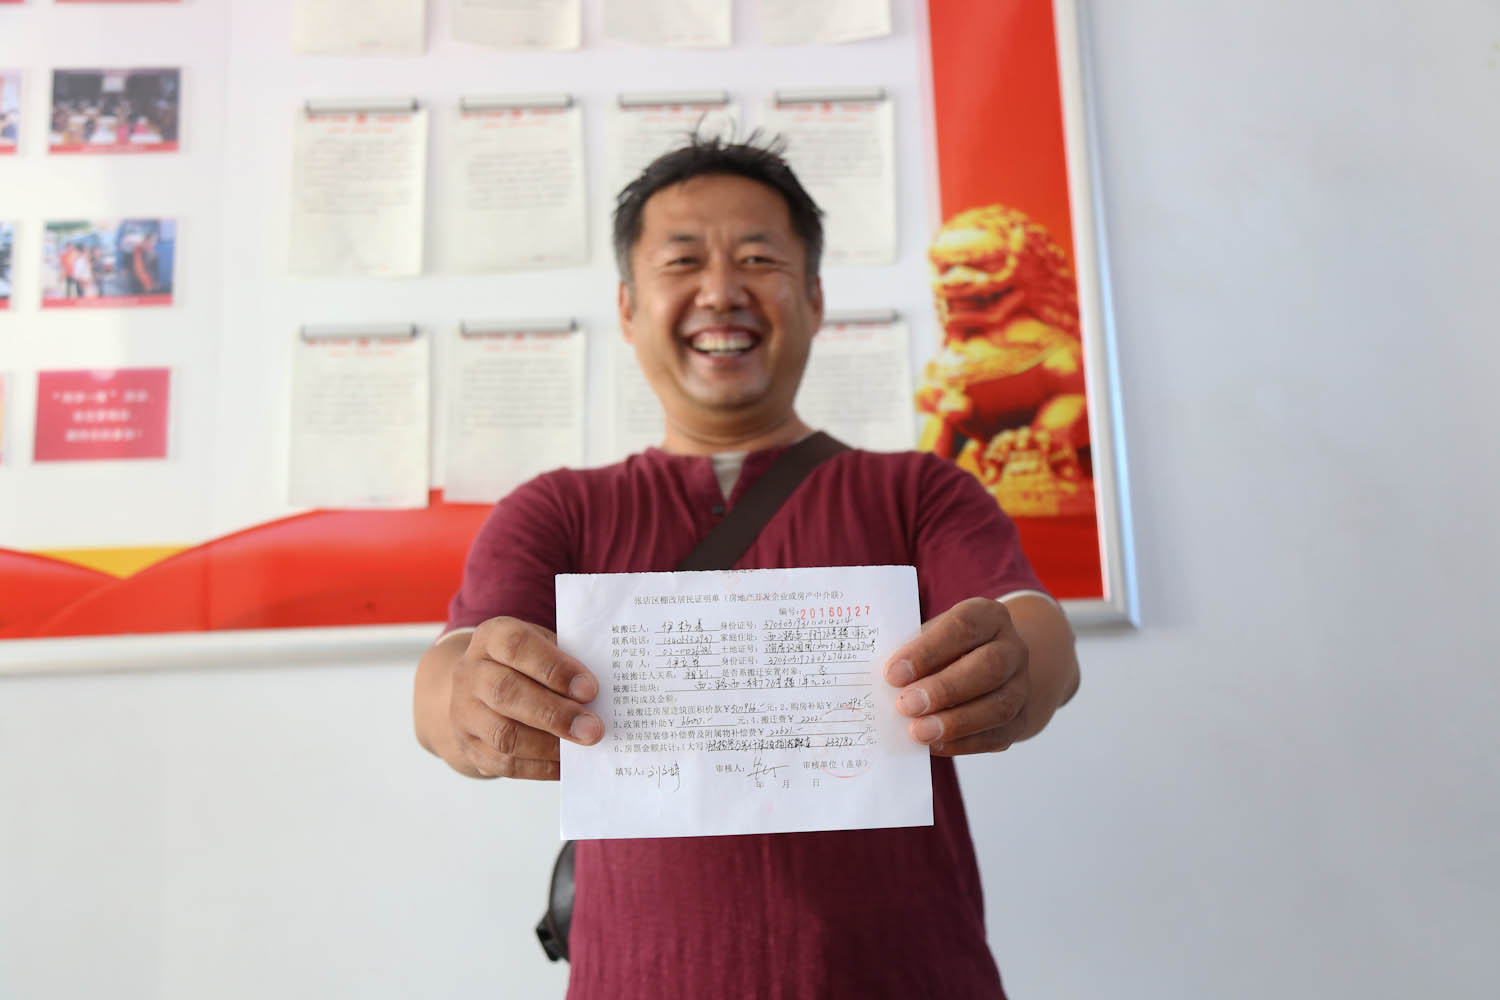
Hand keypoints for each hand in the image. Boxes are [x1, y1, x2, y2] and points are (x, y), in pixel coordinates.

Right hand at [448, 617, 602, 779]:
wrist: (479, 687)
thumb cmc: (525, 664)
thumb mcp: (542, 646)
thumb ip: (565, 663)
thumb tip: (599, 697)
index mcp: (491, 638)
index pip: (516, 646)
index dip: (554, 668)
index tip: (589, 689)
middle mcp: (470, 673)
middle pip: (506, 693)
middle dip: (554, 713)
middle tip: (592, 728)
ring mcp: (463, 712)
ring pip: (502, 734)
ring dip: (548, 745)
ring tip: (581, 746)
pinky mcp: (468, 746)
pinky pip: (502, 763)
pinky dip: (538, 767)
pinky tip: (565, 765)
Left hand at [883, 598, 1029, 755]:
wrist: (991, 668)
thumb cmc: (947, 649)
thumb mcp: (931, 636)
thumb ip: (913, 654)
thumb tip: (886, 684)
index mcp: (988, 617)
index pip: (963, 627)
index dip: (928, 651)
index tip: (893, 673)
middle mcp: (1012, 648)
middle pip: (989, 667)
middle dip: (944, 689)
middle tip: (906, 705)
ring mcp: (1021, 685)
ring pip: (999, 706)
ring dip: (955, 723)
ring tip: (919, 732)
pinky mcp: (1021, 719)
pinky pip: (998, 736)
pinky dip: (964, 744)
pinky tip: (936, 745)